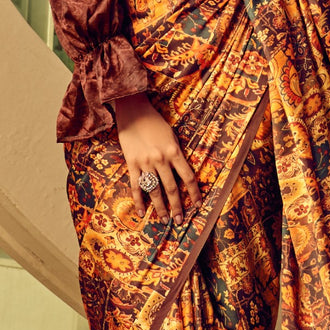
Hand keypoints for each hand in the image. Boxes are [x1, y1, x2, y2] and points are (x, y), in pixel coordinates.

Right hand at [112, 92, 199, 220]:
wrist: (133, 109)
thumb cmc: (155, 121)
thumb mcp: (172, 136)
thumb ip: (176, 154)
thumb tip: (181, 172)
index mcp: (174, 152)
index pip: (188, 178)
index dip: (194, 194)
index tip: (198, 206)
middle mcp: (161, 159)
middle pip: (171, 188)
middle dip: (177, 207)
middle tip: (180, 220)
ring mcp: (145, 162)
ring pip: (154, 190)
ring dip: (160, 207)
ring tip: (164, 220)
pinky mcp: (131, 163)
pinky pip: (135, 186)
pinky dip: (138, 200)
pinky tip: (142, 212)